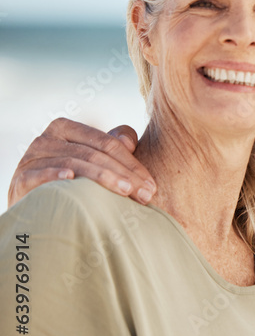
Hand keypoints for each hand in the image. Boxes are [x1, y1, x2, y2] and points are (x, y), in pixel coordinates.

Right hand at [8, 119, 154, 206]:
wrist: (34, 207)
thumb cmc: (70, 182)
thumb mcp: (93, 159)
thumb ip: (112, 145)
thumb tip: (128, 141)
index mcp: (66, 128)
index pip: (107, 143)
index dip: (133, 163)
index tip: (152, 185)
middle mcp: (47, 138)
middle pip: (95, 154)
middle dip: (125, 174)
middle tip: (146, 194)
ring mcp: (31, 157)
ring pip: (75, 163)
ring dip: (104, 178)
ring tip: (127, 192)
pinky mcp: (22, 177)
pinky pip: (41, 174)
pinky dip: (56, 175)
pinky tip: (72, 180)